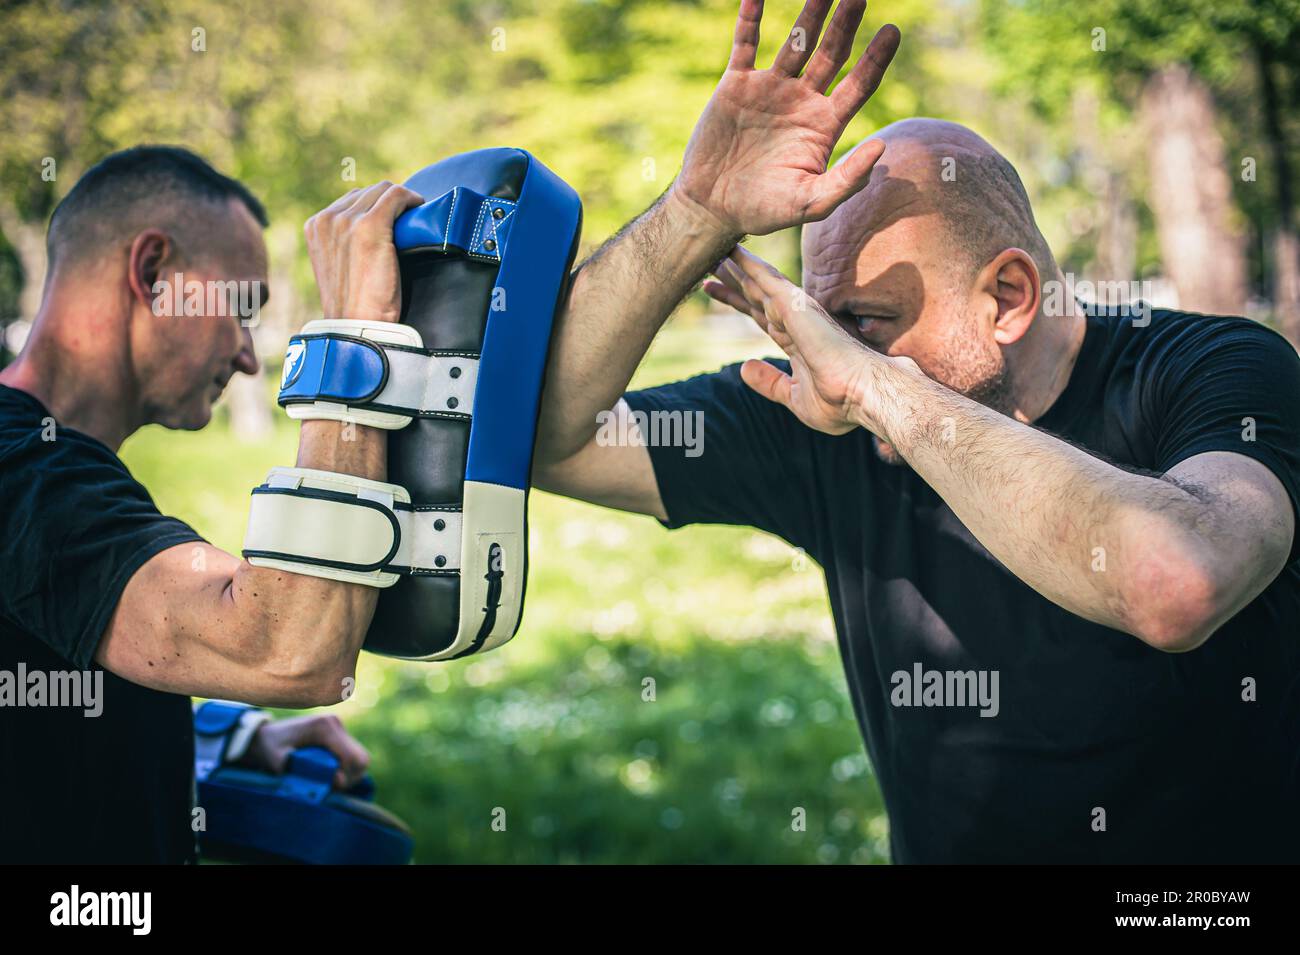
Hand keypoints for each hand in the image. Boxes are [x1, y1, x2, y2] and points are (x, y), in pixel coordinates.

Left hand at [239, 714, 370, 789]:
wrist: (263, 736)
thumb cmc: (268, 749)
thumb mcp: (278, 762)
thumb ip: (307, 771)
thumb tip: (336, 780)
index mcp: (323, 727)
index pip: (350, 756)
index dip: (344, 777)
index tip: (330, 788)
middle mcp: (335, 724)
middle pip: (361, 758)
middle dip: (350, 778)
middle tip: (332, 788)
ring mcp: (338, 727)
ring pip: (360, 758)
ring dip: (350, 774)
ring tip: (331, 783)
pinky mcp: (337, 733)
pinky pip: (353, 755)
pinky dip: (347, 769)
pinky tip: (330, 775)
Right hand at [305, 181, 423, 322]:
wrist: (357, 326)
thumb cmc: (354, 306)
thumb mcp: (339, 268)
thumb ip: (346, 246)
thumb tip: (371, 237)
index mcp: (315, 227)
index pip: (352, 201)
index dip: (376, 206)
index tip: (394, 218)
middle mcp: (327, 219)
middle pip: (368, 193)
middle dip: (389, 202)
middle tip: (409, 217)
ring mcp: (347, 221)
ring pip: (382, 191)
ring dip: (401, 200)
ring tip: (415, 214)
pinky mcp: (370, 226)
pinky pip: (396, 196)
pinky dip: (411, 199)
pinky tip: (420, 207)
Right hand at [671, 0, 899, 236]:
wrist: (712, 207)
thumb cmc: (764, 210)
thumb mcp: (811, 202)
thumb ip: (847, 180)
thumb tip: (881, 147)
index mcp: (824, 125)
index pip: (858, 85)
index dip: (876, 60)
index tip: (892, 32)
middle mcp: (801, 101)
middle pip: (831, 53)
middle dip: (846, 24)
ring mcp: (769, 89)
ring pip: (796, 41)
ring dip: (810, 13)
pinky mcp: (735, 85)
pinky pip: (745, 44)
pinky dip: (750, 18)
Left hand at [706, 245, 919, 435]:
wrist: (866, 396)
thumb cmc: (842, 402)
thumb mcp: (794, 396)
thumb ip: (769, 382)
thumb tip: (743, 368)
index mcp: (797, 340)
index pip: (759, 315)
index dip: (735, 301)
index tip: (713, 290)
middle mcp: (796, 321)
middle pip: (754, 294)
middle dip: (730, 278)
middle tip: (707, 259)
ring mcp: (796, 311)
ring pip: (758, 282)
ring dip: (735, 266)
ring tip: (712, 249)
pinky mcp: (796, 307)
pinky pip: (767, 281)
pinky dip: (750, 265)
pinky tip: (734, 252)